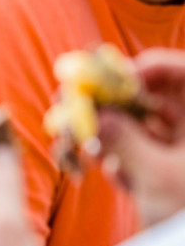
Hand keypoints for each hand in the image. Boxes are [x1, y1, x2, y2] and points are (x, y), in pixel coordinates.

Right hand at [96, 48, 184, 226]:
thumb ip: (121, 140)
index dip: (143, 68)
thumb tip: (90, 111)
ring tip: (84, 146)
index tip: (106, 78)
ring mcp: (183, 155)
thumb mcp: (157, 177)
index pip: (180, 72)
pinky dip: (123, 161)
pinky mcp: (170, 177)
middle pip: (153, 98)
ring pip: (141, 129)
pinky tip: (115, 176)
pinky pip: (142, 155)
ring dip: (109, 135)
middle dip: (111, 103)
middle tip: (72, 104)